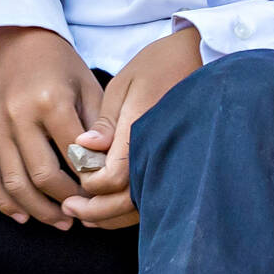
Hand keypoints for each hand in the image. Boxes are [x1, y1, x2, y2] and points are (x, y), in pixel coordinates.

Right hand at [0, 27, 102, 228]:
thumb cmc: (62, 69)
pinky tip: (23, 217)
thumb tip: (106, 172)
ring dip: (38, 211)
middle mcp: (17, 113)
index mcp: (49, 100)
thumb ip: (98, 130)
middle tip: (84, 214)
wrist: (18, 42)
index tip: (102, 194)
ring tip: (60, 221)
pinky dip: (4, 202)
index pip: (73, 158)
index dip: (91, 182)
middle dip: (66, 202)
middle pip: (42, 176)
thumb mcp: (89, 89)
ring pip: (13, 183)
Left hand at [58, 26, 205, 228]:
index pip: (113, 176)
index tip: (75, 176)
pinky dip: (130, 210)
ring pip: (142, 207)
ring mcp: (176, 163)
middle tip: (70, 208)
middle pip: (127, 201)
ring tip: (85, 215)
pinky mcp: (180, 166)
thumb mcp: (125, 84)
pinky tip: (111, 208)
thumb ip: (106, 121)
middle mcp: (163, 152)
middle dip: (95, 210)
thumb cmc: (161, 65)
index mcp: (145, 129)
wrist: (203, 57)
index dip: (90, 183)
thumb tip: (82, 147)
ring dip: (111, 216)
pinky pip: (155, 199)